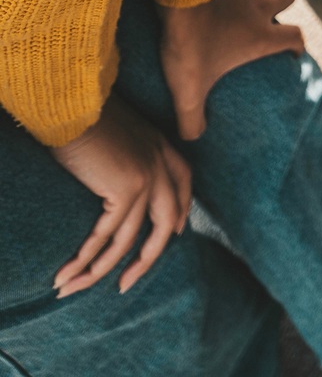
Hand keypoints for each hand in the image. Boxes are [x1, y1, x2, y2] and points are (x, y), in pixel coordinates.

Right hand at [50, 90, 191, 296]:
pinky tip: (68, 273)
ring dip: (101, 269)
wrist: (78, 101)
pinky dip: (86, 258)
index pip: (184, 183)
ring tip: (76, 287)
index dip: (182, 211)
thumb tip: (115, 177)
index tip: (176, 234)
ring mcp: (147, 177)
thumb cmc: (89, 114)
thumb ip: (127, 154)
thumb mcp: (119, 134)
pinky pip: (106, 235)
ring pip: (129, 239)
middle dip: (147, 258)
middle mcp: (160, 163)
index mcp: (161, 145)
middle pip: (165, 223)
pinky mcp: (127, 188)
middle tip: (127, 283)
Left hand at [159, 0, 303, 139]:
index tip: (294, 52)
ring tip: (237, 1)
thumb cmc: (188, 43)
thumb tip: (192, 138)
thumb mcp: (188, 90)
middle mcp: (259, 7)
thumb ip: (192, 119)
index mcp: (260, 36)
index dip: (298, 45)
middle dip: (286, 1)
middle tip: (277, 9)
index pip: (295, 37)